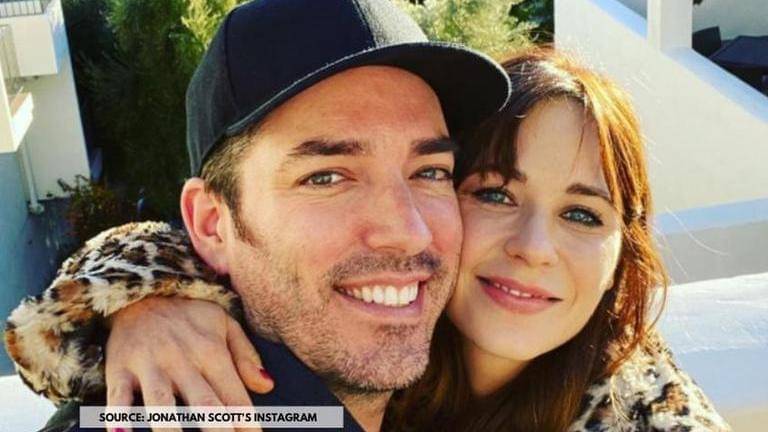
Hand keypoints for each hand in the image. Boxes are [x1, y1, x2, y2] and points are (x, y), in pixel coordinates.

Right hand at [105, 296, 273, 431]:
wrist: (141, 289)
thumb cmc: (188, 315)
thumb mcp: (225, 324)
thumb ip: (246, 356)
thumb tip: (268, 385)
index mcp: (212, 351)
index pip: (234, 395)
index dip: (247, 422)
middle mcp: (182, 359)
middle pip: (203, 402)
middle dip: (218, 428)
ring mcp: (150, 364)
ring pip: (161, 402)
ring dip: (170, 427)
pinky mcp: (120, 368)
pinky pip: (118, 395)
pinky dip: (118, 415)